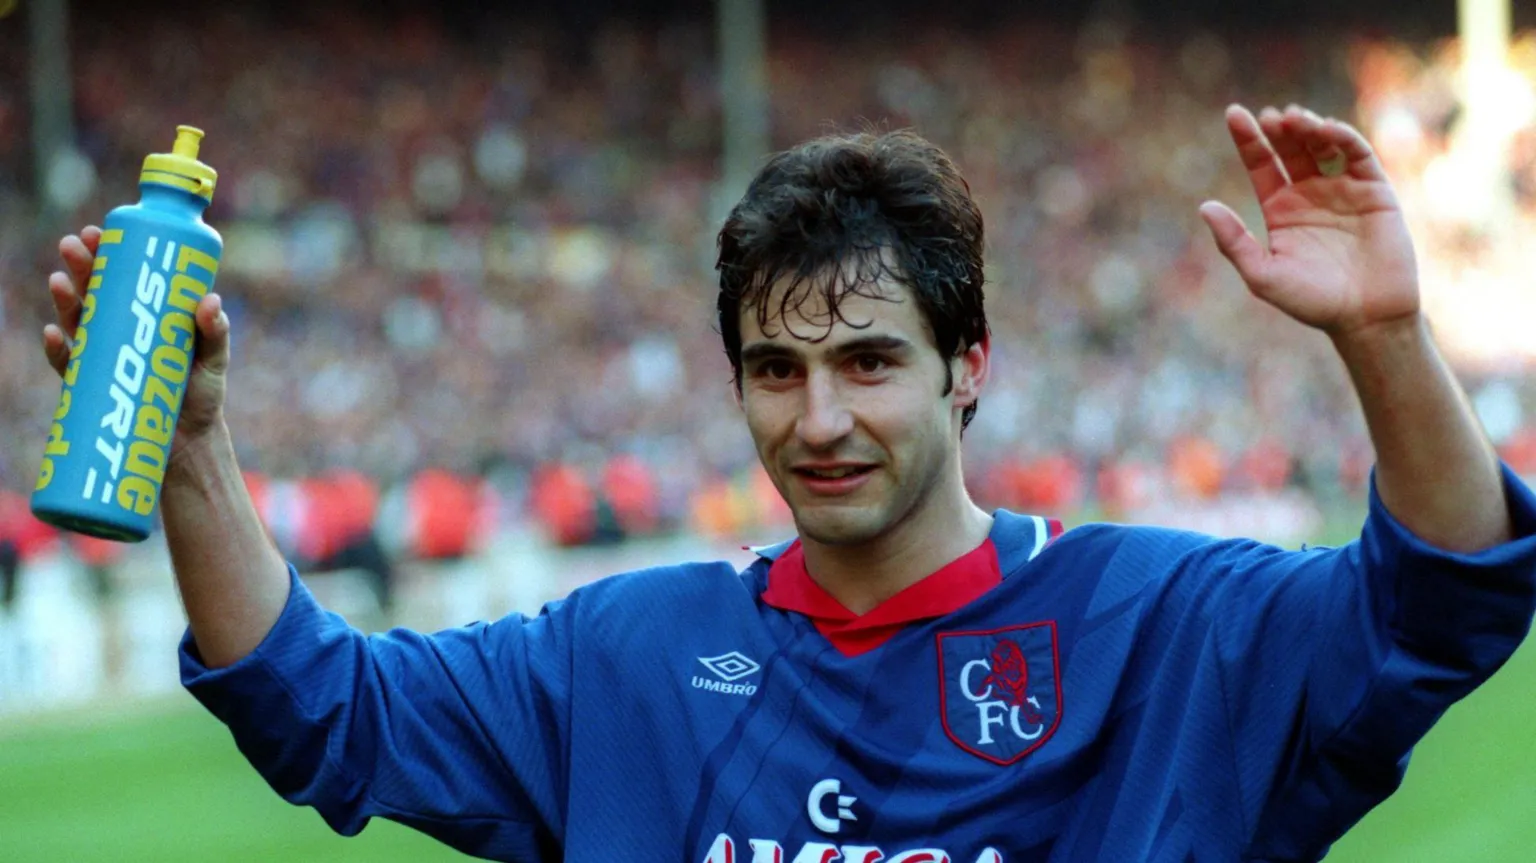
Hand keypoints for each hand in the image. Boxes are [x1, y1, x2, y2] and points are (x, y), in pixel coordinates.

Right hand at [44, 225, 232, 464]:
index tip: (102, 232)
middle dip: (82, 266)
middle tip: (74, 245)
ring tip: (59, 280)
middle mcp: (118, 331)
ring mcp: (102, 357)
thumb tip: (209, 300)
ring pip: (75, 322)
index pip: (124, 276)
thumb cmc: (201, 395)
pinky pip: (68, 365)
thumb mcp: (214, 360)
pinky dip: (57, 349)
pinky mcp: (91, 388)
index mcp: (145, 316)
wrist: (188, 444)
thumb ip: (216, 333)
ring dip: (64, 299)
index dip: (109, 252)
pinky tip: (52, 334)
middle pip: (94, 291)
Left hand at [1200, 104, 1419, 339]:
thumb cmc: (1311, 301)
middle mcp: (1310, 194)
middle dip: (1279, 128)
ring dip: (1308, 127)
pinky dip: (1343, 137)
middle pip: (1290, 148)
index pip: (1261, 165)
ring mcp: (1343, 190)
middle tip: (1269, 116)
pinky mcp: (1375, 191)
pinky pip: (1358, 156)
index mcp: (1280, 209)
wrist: (1366, 317)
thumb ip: (1233, 242)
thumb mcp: (1263, 274)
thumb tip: (1205, 206)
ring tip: (1294, 120)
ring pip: (1323, 145)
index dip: (1248, 139)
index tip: (1234, 113)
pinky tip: (1326, 130)